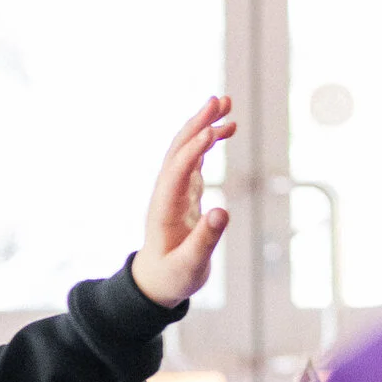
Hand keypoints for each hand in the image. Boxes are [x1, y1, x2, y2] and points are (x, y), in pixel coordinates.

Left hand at [133, 96, 235, 307]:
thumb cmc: (173, 276)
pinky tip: (222, 129)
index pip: (177, 171)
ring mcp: (174, 190)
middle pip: (179, 150)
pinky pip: (194, 159)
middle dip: (198, 124)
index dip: (194, 150)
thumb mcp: (190, 264)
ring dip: (202, 125)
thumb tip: (223, 211)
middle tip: (221, 100)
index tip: (215, 130)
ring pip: (185, 150)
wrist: (156, 282)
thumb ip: (205, 239)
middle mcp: (166, 193)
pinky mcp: (185, 192)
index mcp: (164, 209)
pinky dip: (207, 141)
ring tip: (225, 103)